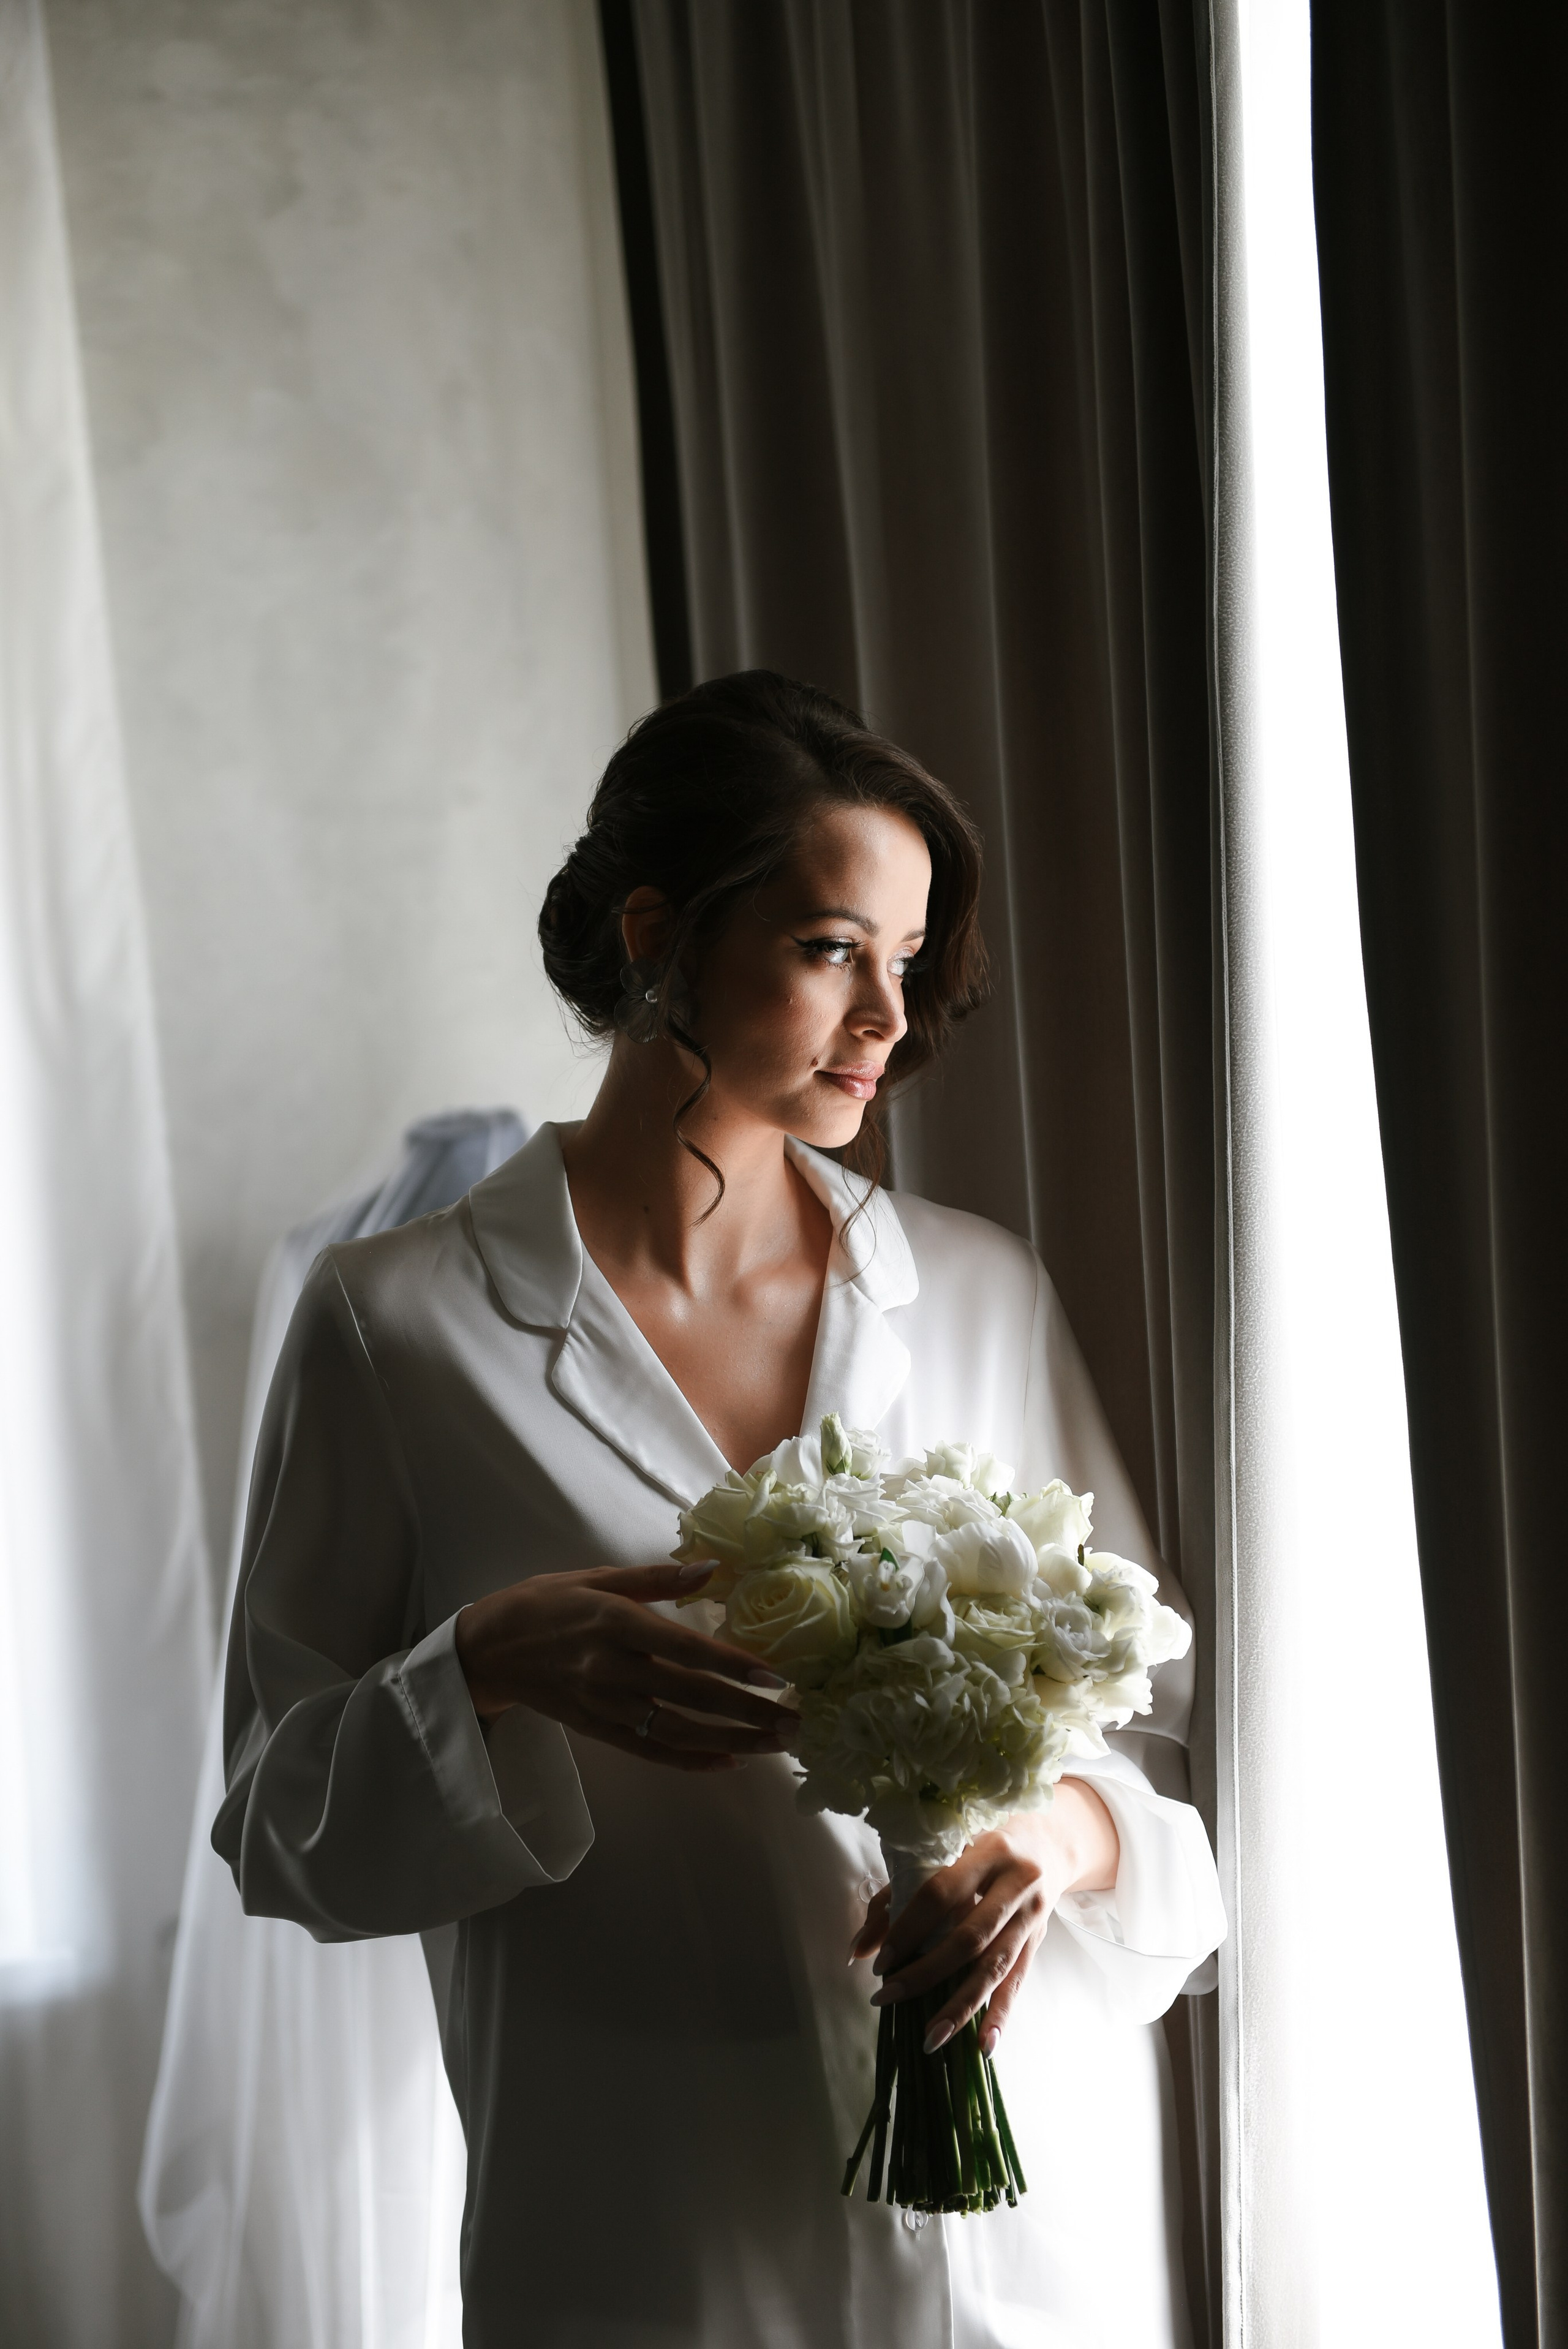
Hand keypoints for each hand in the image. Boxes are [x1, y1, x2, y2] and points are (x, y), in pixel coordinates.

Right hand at [454, 1562, 791, 1772]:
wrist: (487, 1649)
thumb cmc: (546, 1603)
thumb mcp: (596, 1577)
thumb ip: (655, 1578)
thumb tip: (710, 1568)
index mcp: (615, 1623)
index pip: (685, 1649)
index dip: (732, 1665)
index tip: (776, 1678)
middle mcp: (611, 1669)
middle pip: (690, 1696)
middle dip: (748, 1712)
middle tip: (795, 1721)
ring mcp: (603, 1705)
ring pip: (677, 1730)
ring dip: (731, 1740)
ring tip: (775, 1745)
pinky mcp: (596, 1729)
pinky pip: (649, 1751)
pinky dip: (691, 1761)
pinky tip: (729, 1761)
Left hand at [848, 1779, 1119, 2054]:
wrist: (1048, 1843)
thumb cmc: (981, 1846)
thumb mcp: (943, 1854)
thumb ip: (896, 1896)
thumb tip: (858, 1951)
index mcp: (986, 1852)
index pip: (941, 1893)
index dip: (909, 1929)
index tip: (881, 1960)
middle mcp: (1015, 1884)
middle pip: (969, 1938)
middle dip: (925, 1973)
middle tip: (887, 1997)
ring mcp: (1031, 1917)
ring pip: (994, 1967)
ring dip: (960, 2006)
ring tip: (929, 2038)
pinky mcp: (1038, 1942)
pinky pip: (1017, 1983)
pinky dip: (1000, 2015)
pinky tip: (984, 2045)